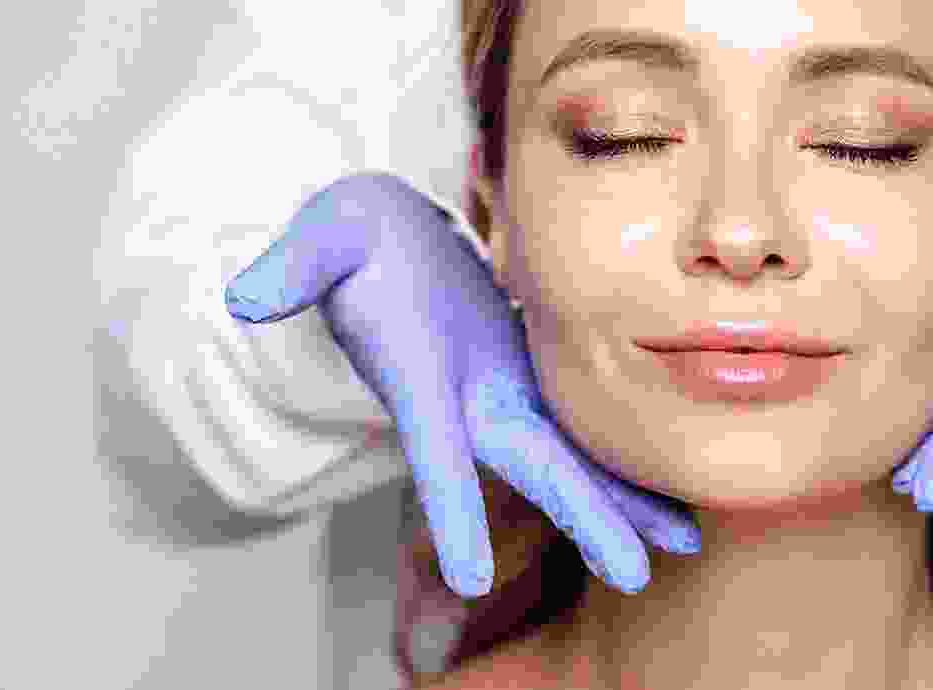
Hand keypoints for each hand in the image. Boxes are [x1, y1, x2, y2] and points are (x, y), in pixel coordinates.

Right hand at [223, 172, 700, 596]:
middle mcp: (470, 404)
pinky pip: (590, 430)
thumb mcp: (325, 235)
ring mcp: (506, 396)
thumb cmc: (355, 240)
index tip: (467, 577)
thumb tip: (245, 298)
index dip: (450, 510)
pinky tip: (673, 488)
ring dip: (627, 504)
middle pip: (535, 472)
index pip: (434, 454)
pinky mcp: (534, 381)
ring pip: (574, 461)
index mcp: (421, 380)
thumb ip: (296, 266)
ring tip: (687, 546)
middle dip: (586, 520)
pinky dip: (629, 462)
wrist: (388, 242)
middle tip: (637, 577)